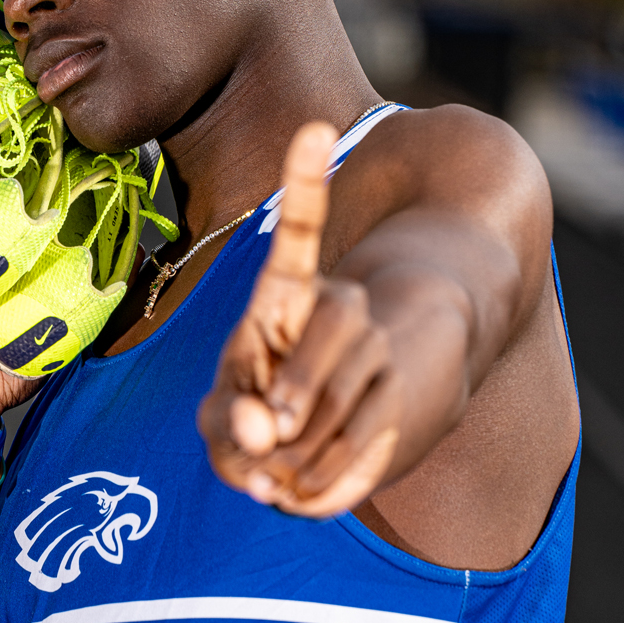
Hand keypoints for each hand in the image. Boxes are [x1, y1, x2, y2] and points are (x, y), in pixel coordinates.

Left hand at [197, 121, 401, 517]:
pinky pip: (365, 451)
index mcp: (283, 301)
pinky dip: (324, 488)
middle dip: (281, 409)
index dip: (306, 186)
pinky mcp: (401, 407)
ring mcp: (377, 355)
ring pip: (345, 403)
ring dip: (297, 460)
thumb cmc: (254, 414)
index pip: (298, 238)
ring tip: (269, 478)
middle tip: (257, 438)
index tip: (315, 127)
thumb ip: (225, 422)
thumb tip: (263, 428)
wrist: (332, 440)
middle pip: (320, 347)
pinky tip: (297, 495)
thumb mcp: (222, 416)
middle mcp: (339, 312)